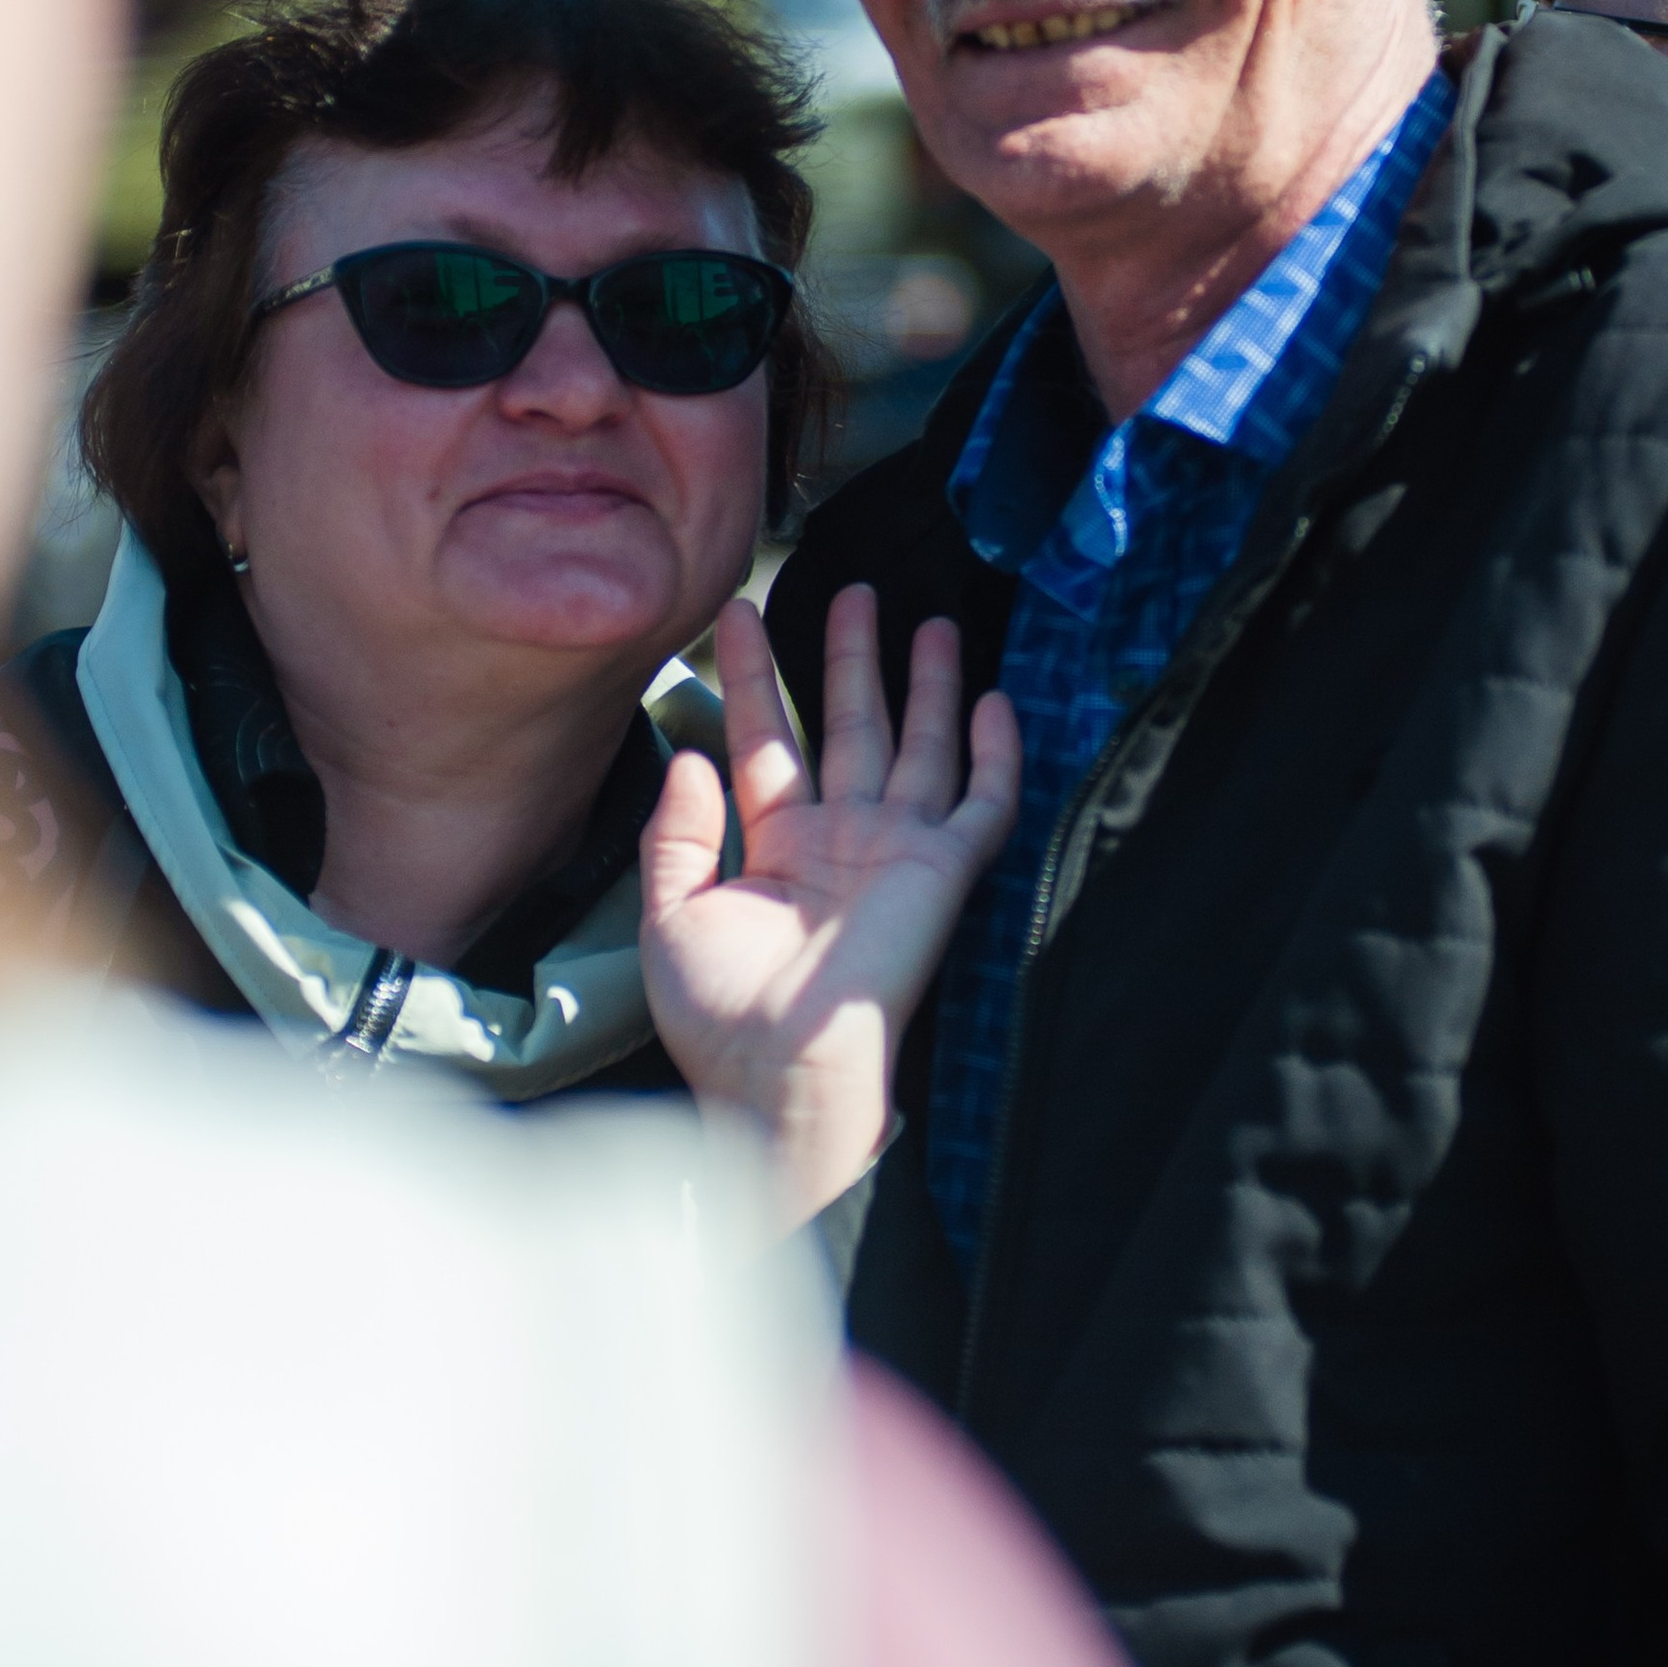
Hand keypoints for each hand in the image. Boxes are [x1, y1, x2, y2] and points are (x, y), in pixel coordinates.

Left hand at [640, 582, 1020, 1231]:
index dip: (755, 675)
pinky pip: (983, 804)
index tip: (737, 613)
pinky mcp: (943, 874)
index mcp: (778, 847)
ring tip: (930, 619)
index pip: (767, 738)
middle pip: (851, 726)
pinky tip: (997, 701)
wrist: (778, 1075)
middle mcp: (842, 839)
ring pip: (919, 746)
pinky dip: (997, 754)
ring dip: (927, 684)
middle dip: (852, 658)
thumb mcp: (670, 915)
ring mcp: (896, 852)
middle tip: (851, 591)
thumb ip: (678, 834)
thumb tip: (689, 754)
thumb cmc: (721, 1015)